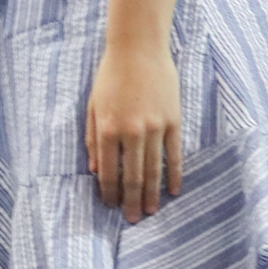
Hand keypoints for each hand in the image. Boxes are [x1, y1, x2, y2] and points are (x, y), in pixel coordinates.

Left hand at [86, 43, 181, 221]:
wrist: (139, 49)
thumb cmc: (111, 75)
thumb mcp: (93, 106)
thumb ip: (93, 139)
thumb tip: (95, 169)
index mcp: (108, 129)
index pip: (109, 172)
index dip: (109, 193)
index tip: (110, 206)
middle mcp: (132, 133)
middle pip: (133, 177)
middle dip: (131, 202)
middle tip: (133, 220)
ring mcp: (155, 128)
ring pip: (154, 170)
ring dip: (152, 194)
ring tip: (151, 212)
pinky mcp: (173, 121)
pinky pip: (175, 155)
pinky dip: (175, 175)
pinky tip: (174, 190)